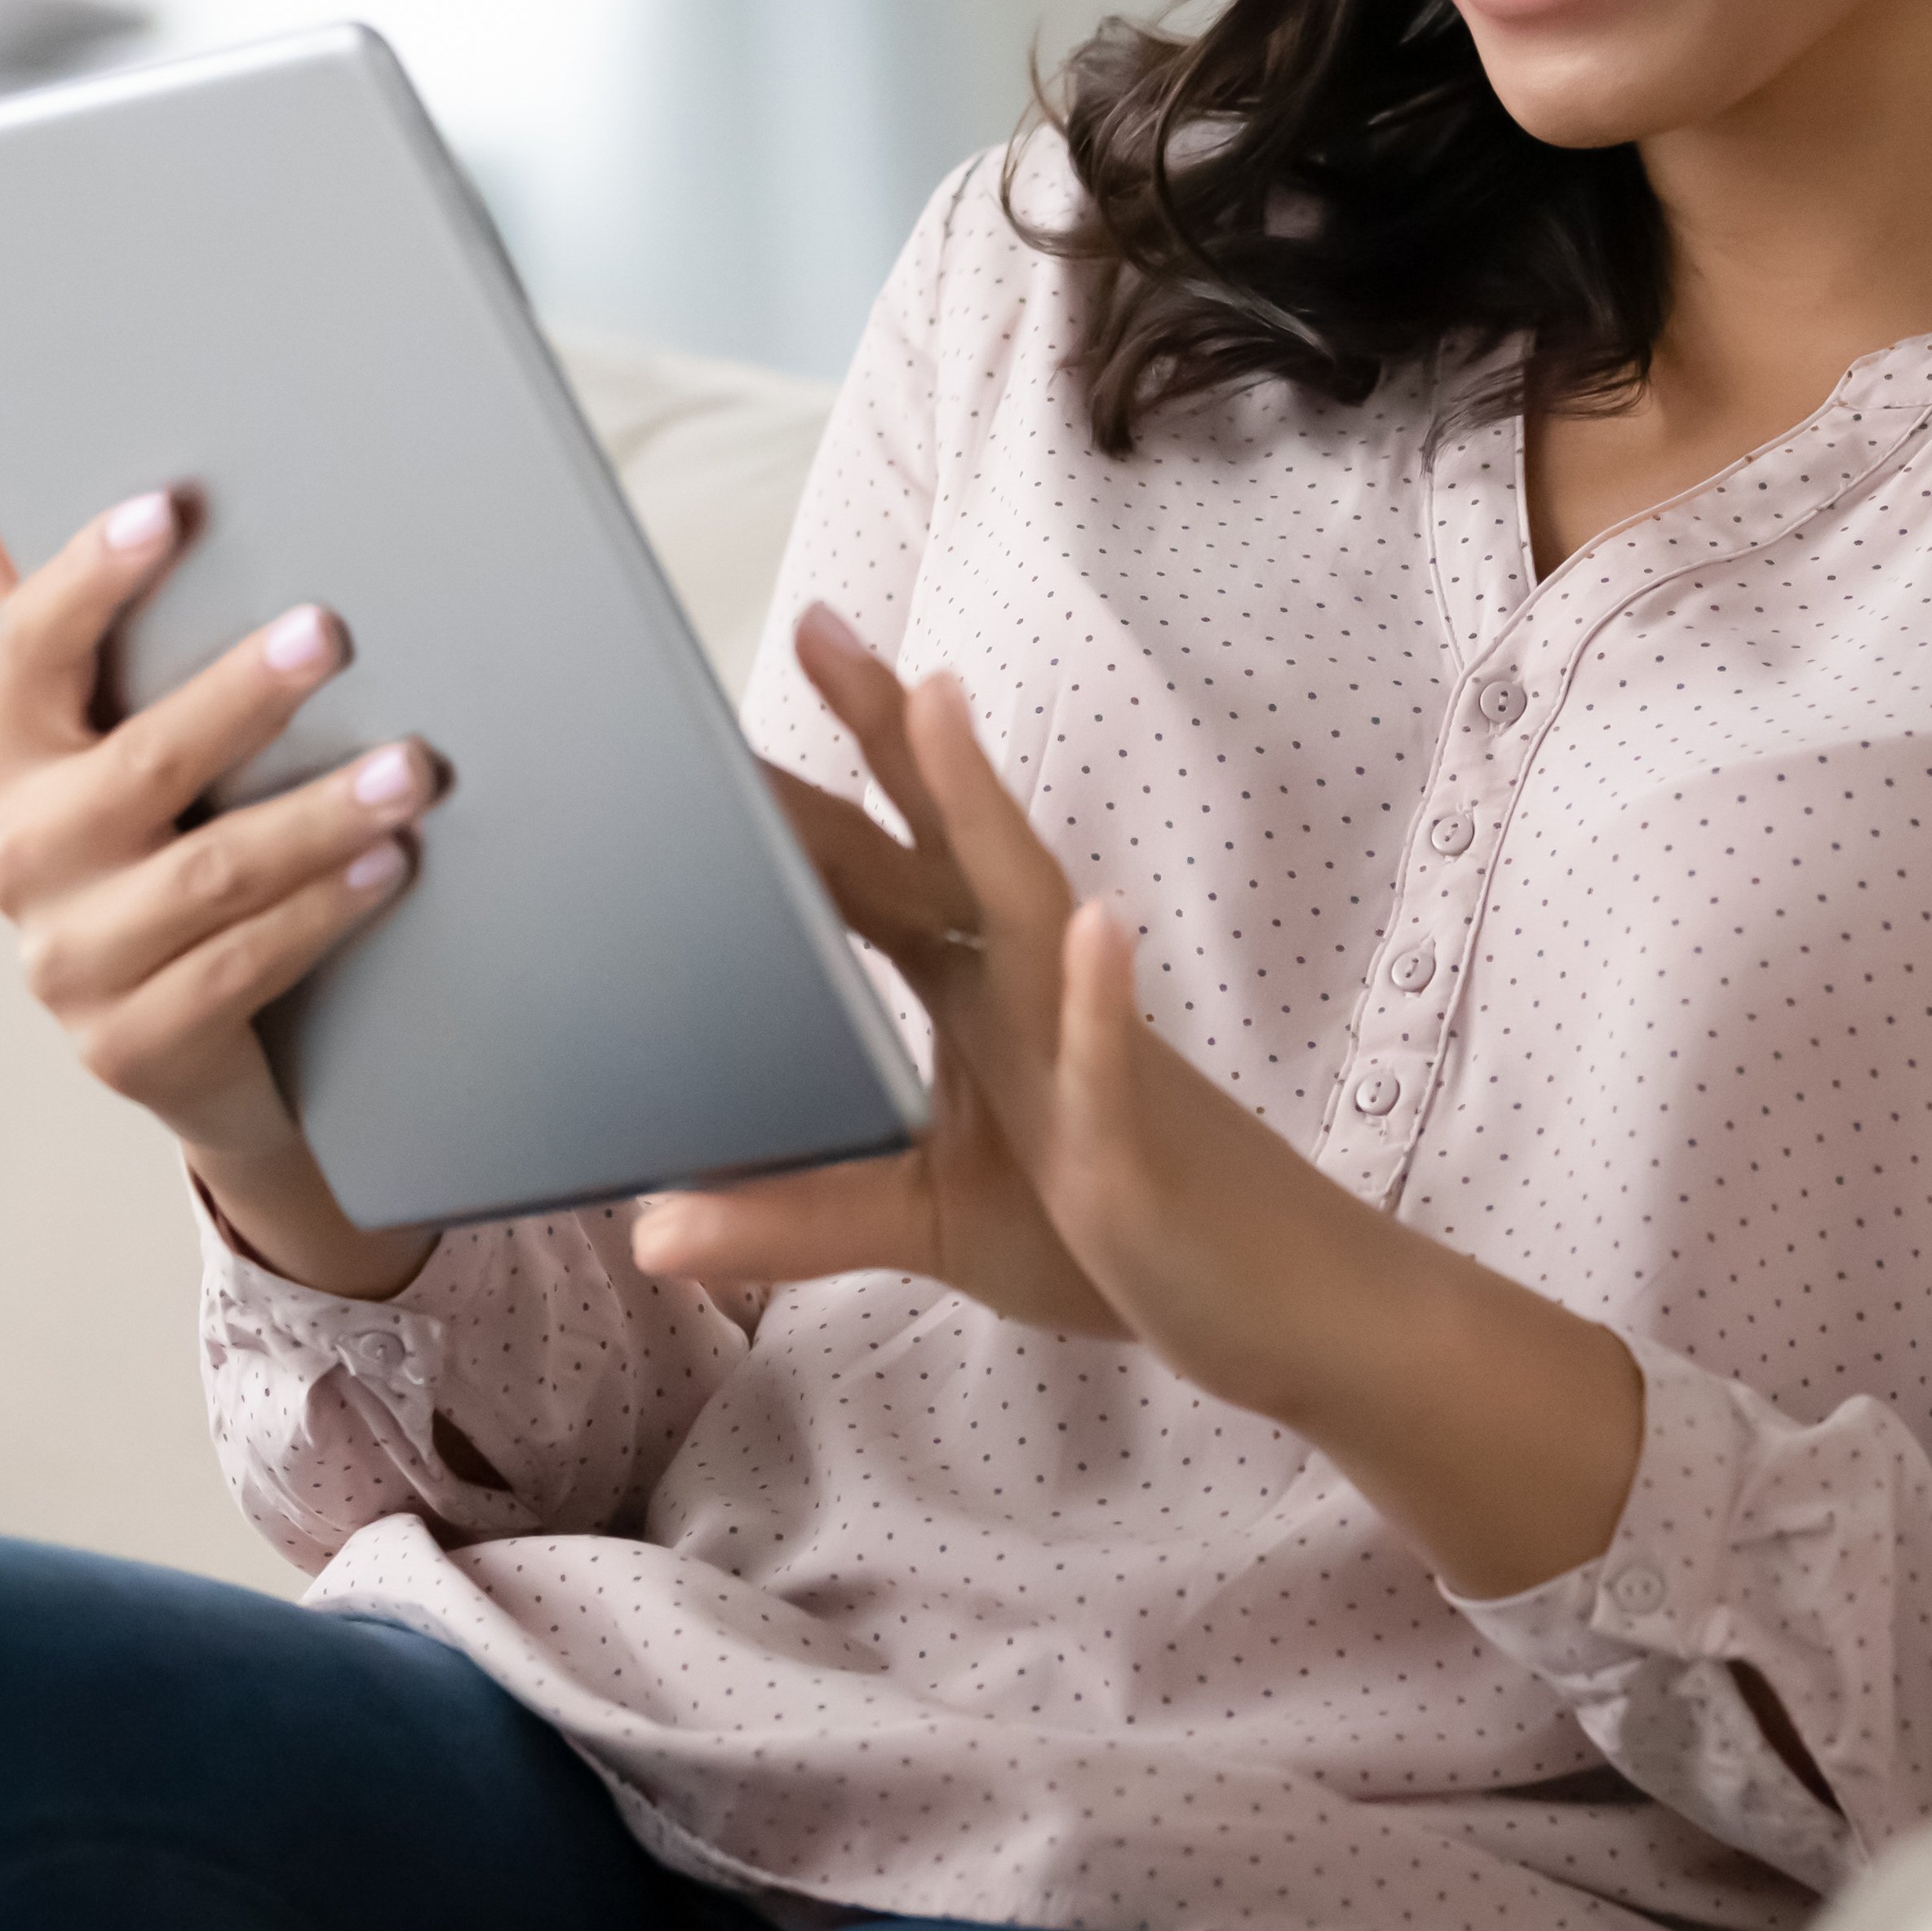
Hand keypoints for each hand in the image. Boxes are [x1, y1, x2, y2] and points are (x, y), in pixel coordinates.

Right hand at [0, 490, 440, 1299]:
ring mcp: (69, 962)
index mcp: (9, 762)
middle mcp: (22, 859)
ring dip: (317, 817)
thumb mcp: (105, 747)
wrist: (185, 1041)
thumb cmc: (156, 847)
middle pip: (140, 764)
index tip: (168, 510)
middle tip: (330, 633)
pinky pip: (241, 968)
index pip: (30, 651)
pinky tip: (390, 867)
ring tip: (411, 770)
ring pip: (208, 876)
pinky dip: (321, 913)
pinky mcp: (130, 1046)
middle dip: (240, 698)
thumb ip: (58, 634)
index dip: (89, 578)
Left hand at [637, 606, 1647, 1591]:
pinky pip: (1113, 1059)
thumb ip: (796, 1219)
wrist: (1283, 1301)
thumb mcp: (928, 1227)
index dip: (816, 788)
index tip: (743, 698)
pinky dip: (1100, 997)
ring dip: (981, 810)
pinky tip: (1096, 932)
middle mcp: (1029, 994)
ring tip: (938, 706)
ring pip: (1028, 912)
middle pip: (945, 849)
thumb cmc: (1111, 1235)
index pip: (881, 872)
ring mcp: (1087, 1051)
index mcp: (979, 998)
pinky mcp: (1134, 1136)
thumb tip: (648, 1232)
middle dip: (890, 739)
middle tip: (823, 629)